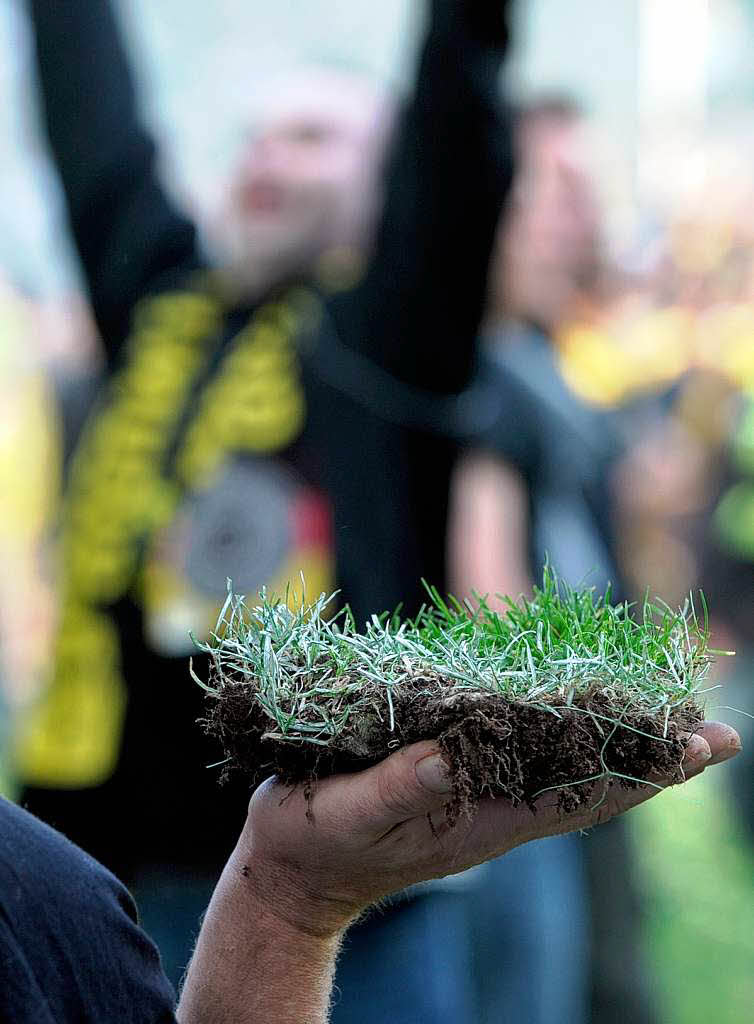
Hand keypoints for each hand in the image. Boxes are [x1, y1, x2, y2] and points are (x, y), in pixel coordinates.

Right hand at [238, 720, 740, 937]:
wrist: (293, 874)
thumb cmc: (315, 843)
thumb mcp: (348, 814)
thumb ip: (397, 789)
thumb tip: (450, 756)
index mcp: (483, 818)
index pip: (585, 795)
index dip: (645, 771)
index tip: (701, 745)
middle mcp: (495, 805)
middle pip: (592, 781)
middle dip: (653, 756)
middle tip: (715, 731)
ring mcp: (478, 794)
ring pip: (567, 766)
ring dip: (620, 742)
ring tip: (667, 716)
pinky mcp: (455, 779)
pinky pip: (527, 754)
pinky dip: (565, 731)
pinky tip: (574, 711)